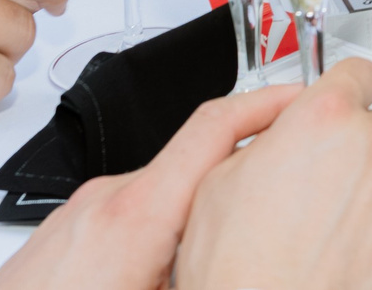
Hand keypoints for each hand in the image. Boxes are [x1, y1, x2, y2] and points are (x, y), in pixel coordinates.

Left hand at [0, 85, 299, 289]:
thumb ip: (205, 270)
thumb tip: (251, 263)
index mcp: (137, 215)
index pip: (214, 126)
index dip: (269, 103)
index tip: (307, 99)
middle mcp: (106, 200)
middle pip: (196, 163)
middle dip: (243, 175)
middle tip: (285, 193)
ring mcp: (81, 213)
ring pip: (162, 194)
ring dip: (200, 210)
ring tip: (227, 246)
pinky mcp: (64, 232)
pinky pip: (128, 213)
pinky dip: (161, 228)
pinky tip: (167, 271)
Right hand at [175, 58, 371, 289]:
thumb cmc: (240, 271)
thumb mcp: (219, 184)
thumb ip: (265, 142)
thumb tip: (282, 137)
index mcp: (323, 118)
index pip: (356, 74)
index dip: (346, 94)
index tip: (347, 107)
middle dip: (358, 156)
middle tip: (331, 197)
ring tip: (360, 233)